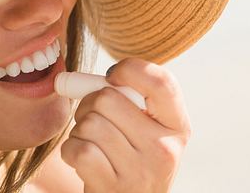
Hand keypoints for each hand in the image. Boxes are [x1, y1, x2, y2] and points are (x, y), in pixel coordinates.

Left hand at [60, 58, 191, 192]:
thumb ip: (129, 101)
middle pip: (109, 98)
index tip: (113, 75)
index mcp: (177, 126)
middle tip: (93, 118)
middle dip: (89, 104)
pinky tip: (82, 160)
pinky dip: (71, 151)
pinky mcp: (114, 187)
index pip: (162, 83)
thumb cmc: (133, 160)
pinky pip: (79, 150)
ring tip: (91, 143)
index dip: (131, 69)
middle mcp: (164, 148)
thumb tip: (77, 81)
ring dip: (79, 130)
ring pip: (90, 123)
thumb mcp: (147, 131)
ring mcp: (140, 171)